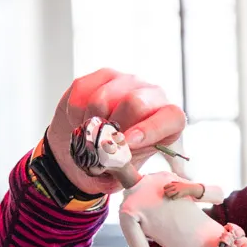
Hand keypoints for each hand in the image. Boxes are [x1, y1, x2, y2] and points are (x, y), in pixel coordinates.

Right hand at [48, 69, 186, 196]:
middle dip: (113, 128)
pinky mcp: (103, 75)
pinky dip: (75, 113)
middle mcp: (153, 95)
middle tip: (102, 144)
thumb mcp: (123, 171)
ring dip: (90, 123)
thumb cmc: (114, 159)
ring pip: (102, 98)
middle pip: (134, 103)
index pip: (171, 117)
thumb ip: (121, 165)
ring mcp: (128, 82)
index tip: (128, 143)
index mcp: (169, 120)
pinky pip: (82, 91)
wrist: (89, 148)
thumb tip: (111, 153)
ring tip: (92, 134)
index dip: (150, 130)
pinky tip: (83, 120)